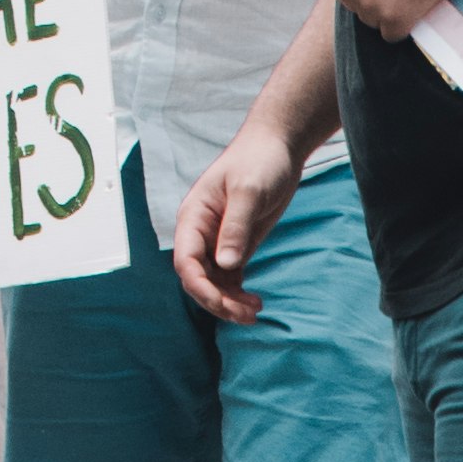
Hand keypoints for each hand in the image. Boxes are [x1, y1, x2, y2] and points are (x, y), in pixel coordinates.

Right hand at [171, 123, 298, 322]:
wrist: (277, 147)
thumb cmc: (259, 160)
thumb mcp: (249, 190)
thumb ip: (236, 226)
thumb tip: (225, 264)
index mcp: (194, 217)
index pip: (185, 261)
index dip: (200, 286)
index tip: (223, 302)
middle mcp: (201, 233)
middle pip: (197, 278)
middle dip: (218, 300)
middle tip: (247, 314)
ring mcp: (217, 241)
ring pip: (213, 283)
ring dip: (229, 302)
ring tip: (256, 311)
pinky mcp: (236, 245)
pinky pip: (229, 278)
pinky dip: (238, 294)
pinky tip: (256, 302)